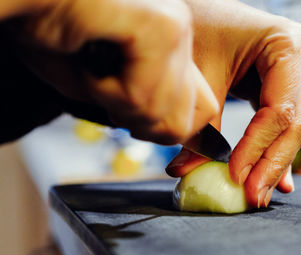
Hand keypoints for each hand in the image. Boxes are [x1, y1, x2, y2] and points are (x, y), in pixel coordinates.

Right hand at [5, 0, 218, 144]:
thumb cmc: (50, 33)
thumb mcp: (105, 86)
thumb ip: (150, 111)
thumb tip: (185, 138)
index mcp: (173, 40)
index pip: (205, 109)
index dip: (166, 128)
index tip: (126, 110)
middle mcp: (181, 28)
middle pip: (192, 120)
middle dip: (140, 122)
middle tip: (104, 85)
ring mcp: (175, 24)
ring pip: (164, 115)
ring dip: (112, 101)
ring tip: (90, 62)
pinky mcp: (158, 24)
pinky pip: (140, 96)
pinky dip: (100, 89)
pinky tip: (86, 51)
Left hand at [166, 0, 300, 207]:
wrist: (201, 8)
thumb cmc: (197, 28)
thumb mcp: (200, 77)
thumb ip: (200, 128)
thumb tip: (184, 174)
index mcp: (288, 44)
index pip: (279, 110)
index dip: (258, 148)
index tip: (235, 177)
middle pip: (295, 123)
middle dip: (271, 164)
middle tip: (252, 198)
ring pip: (295, 128)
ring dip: (275, 164)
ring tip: (258, 195)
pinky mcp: (291, 84)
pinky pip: (287, 123)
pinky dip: (276, 150)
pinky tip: (277, 181)